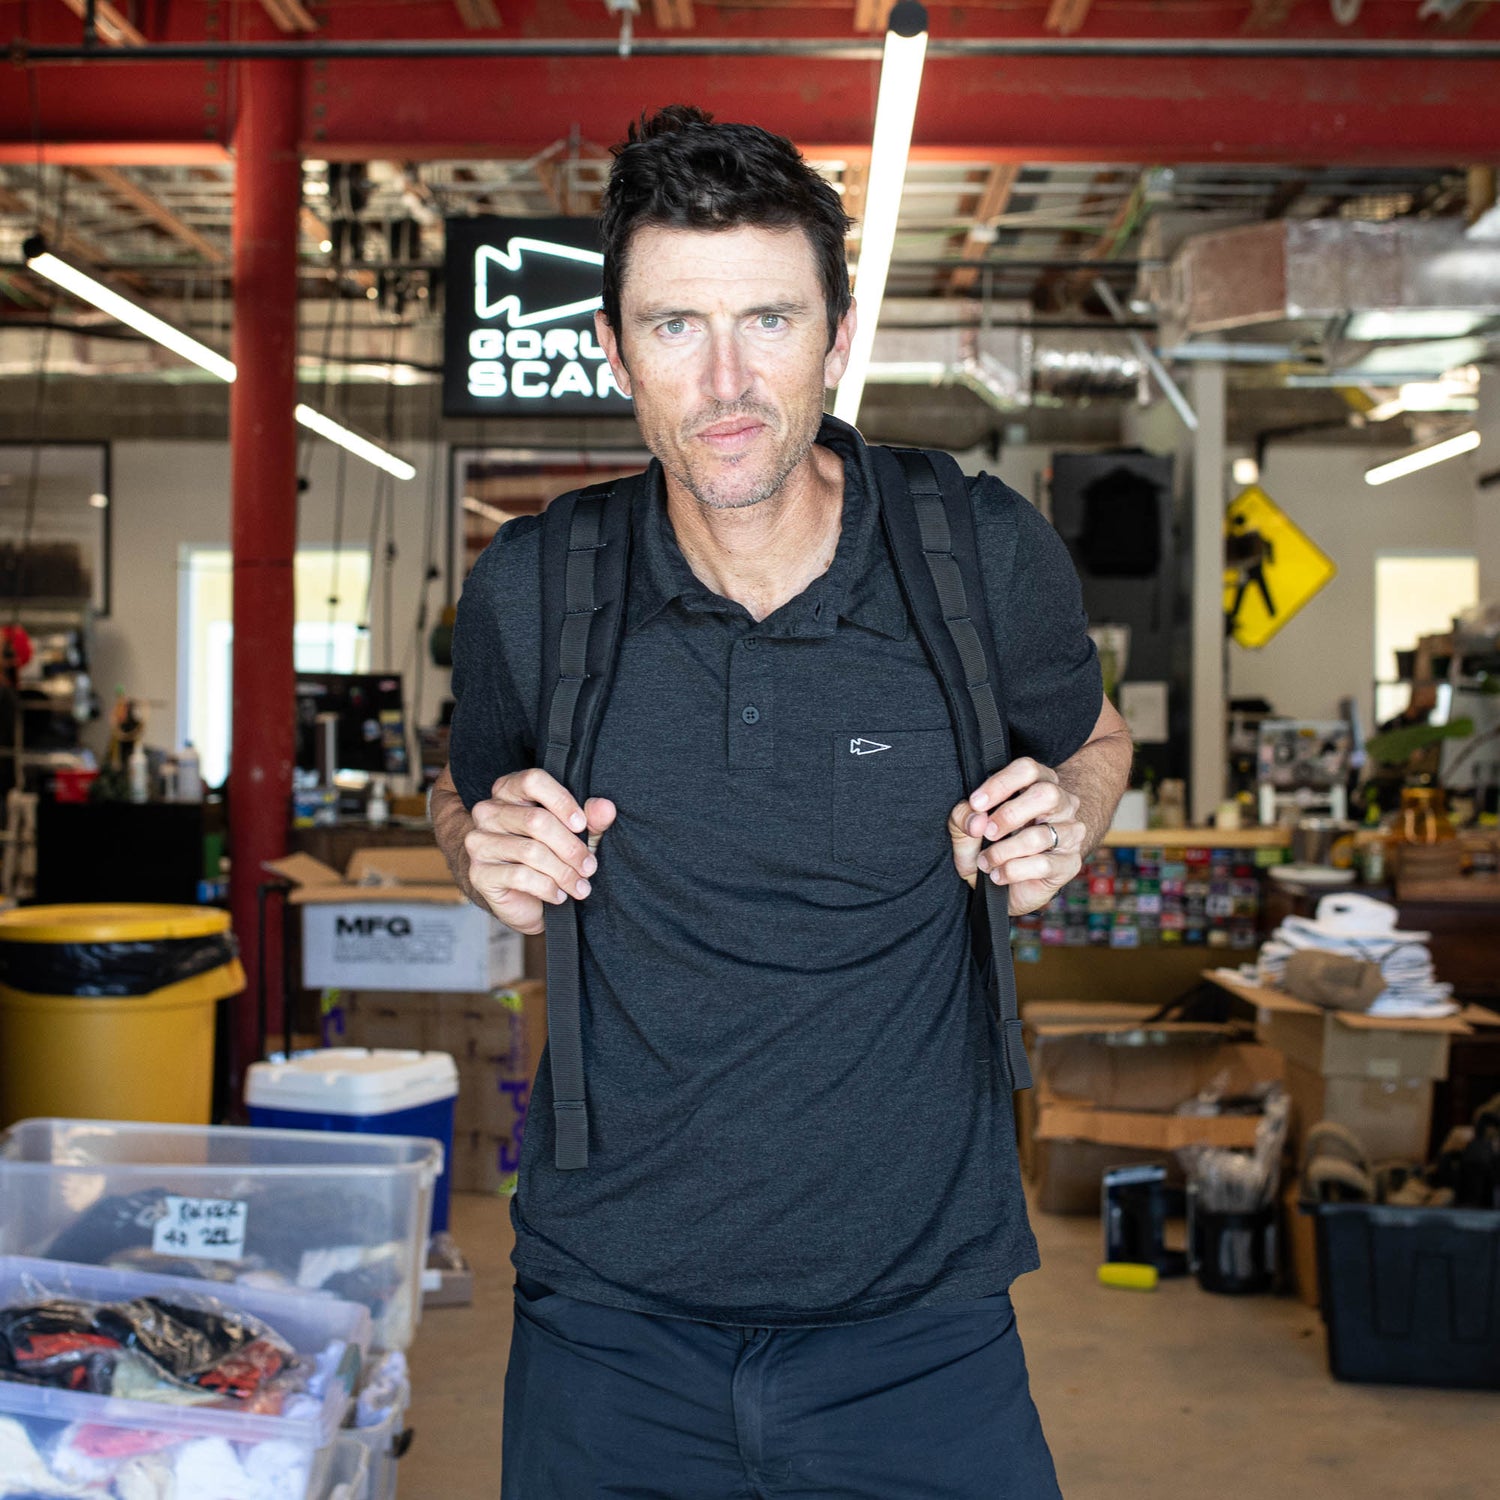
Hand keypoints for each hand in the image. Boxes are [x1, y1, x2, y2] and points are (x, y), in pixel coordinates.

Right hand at [463, 768, 616, 934]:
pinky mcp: (479, 873)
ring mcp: (479, 842)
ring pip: (531, 851)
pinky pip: (520, 876)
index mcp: (509, 790)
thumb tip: (606, 808)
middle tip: (590, 866)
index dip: (562, 801)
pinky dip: (547, 888)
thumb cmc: (550, 856)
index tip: (582, 825)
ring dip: (563, 872)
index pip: (533, 780)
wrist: (524, 899)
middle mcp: (488, 811)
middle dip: (570, 847)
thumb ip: (592, 818)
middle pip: (536, 820)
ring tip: (580, 886)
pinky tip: (560, 895)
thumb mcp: (577, 834)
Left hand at [947, 757, 1083, 915]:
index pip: (1027, 769)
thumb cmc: (990, 847)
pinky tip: (998, 875)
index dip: (1000, 784)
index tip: (976, 804)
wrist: (1006, 888)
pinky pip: (1042, 865)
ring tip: (986, 861)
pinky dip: (1012, 871)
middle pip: (1046, 794)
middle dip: (1009, 814)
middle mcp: (1062, 804)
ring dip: (1003, 851)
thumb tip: (976, 821)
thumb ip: (964, 817)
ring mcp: (1070, 833)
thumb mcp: (966, 830)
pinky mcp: (1070, 863)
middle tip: (988, 832)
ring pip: (1040, 835)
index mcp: (1037, 784)